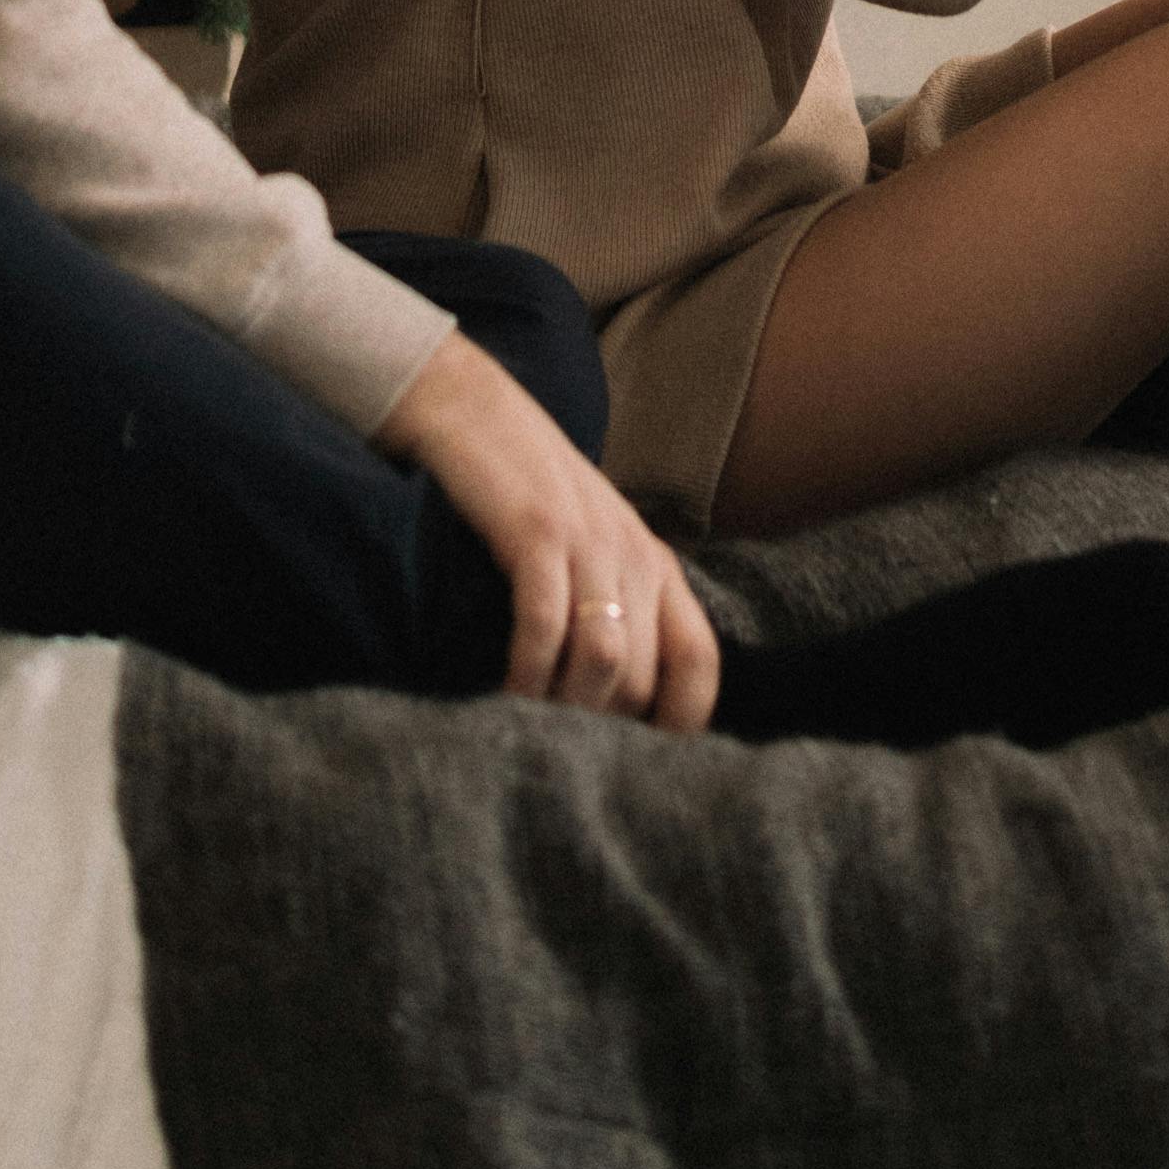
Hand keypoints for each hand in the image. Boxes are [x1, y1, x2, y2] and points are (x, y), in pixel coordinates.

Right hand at [377, 328, 720, 730]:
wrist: (468, 409)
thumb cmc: (525, 495)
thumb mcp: (589, 549)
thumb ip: (613, 610)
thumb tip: (615, 707)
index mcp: (656, 565)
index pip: (700, 664)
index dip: (677, 725)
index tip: (631, 760)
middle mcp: (635, 555)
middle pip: (643, 680)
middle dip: (600, 727)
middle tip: (556, 742)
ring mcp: (589, 542)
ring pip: (604, 661)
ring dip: (565, 708)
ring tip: (530, 721)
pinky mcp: (536, 532)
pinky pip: (545, 625)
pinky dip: (526, 672)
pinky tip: (506, 689)